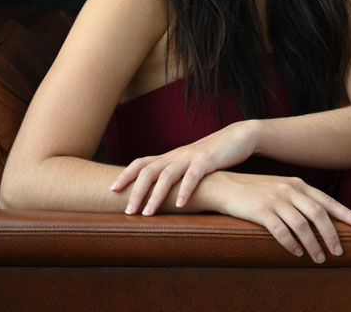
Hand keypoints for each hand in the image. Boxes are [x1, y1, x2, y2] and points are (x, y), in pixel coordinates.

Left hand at [110, 120, 259, 214]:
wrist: (239, 137)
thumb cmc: (214, 154)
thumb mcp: (190, 163)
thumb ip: (177, 174)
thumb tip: (161, 194)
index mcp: (171, 156)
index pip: (141, 163)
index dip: (125, 174)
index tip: (111, 190)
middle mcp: (176, 155)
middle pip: (148, 171)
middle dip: (135, 191)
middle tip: (127, 212)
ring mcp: (191, 157)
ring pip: (167, 175)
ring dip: (156, 196)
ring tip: (148, 214)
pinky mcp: (208, 160)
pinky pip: (193, 176)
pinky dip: (185, 190)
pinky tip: (181, 205)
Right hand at [213, 171, 350, 261]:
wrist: (224, 186)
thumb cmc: (255, 191)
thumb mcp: (280, 188)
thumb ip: (299, 198)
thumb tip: (319, 216)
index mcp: (297, 184)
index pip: (326, 200)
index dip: (345, 212)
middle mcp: (290, 189)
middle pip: (318, 213)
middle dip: (331, 234)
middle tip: (339, 251)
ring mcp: (275, 199)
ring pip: (302, 225)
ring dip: (313, 244)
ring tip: (319, 258)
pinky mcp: (260, 210)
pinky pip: (281, 230)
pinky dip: (291, 244)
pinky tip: (297, 252)